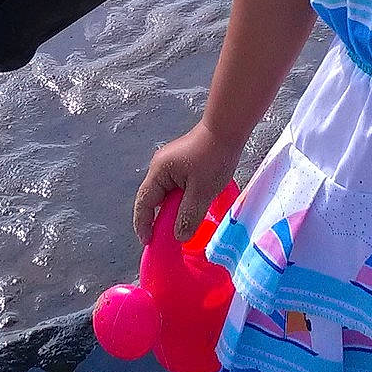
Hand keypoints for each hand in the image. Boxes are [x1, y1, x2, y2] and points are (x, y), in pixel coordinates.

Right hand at [133, 123, 241, 245]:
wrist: (227, 129)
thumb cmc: (213, 158)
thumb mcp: (202, 192)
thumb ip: (188, 216)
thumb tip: (179, 236)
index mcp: (159, 172)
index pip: (144, 203)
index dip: (144, 224)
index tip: (147, 242)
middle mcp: (160, 167)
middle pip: (154, 198)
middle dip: (160, 218)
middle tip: (168, 238)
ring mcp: (172, 163)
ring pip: (168, 193)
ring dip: (174, 209)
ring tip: (184, 225)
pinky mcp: (184, 162)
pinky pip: (178, 186)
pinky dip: (182, 200)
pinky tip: (194, 206)